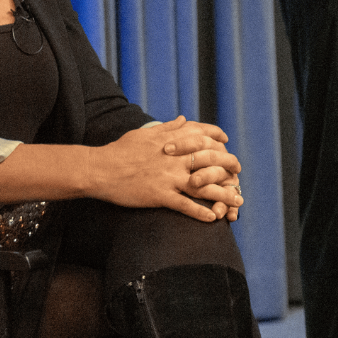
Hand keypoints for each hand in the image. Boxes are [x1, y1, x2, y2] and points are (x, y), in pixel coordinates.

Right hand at [90, 117, 241, 222]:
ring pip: (204, 186)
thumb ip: (167, 128)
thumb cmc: (119, 150)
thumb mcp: (143, 133)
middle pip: (210, 160)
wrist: (99, 169)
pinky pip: (185, 205)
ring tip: (237, 200)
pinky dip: (200, 212)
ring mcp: (168, 177)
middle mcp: (173, 158)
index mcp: (169, 141)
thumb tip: (183, 119)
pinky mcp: (159, 195)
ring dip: (223, 194)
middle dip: (228, 167)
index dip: (216, 138)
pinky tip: (212, 218)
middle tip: (238, 174)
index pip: (201, 135)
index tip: (226, 143)